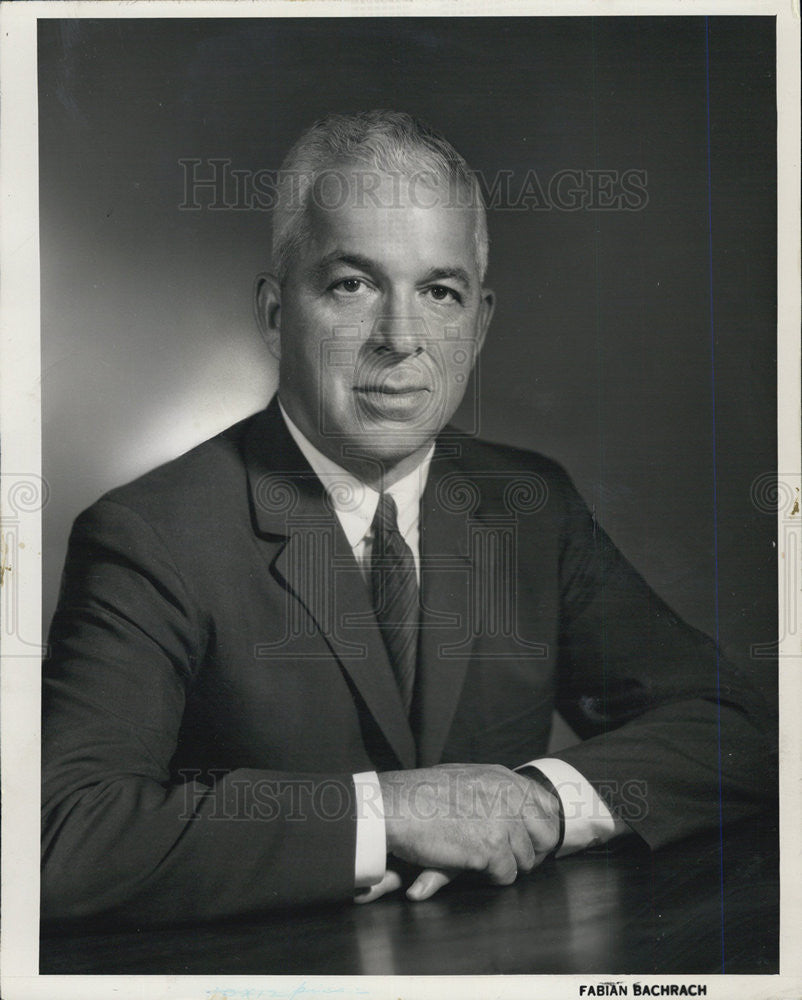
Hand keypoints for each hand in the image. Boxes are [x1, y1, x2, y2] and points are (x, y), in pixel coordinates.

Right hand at [378, 764, 560, 900]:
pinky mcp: (491, 847)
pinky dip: (490, 877)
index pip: (547, 804)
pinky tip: (469, 865)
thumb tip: (522, 814)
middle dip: (532, 850)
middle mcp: (509, 796)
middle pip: (547, 835)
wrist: (395, 807)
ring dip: (506, 864)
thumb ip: (495, 791)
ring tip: (479, 858)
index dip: (540, 827)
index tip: (529, 839)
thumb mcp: (464, 780)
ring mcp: (503, 821)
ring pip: (527, 860)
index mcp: (503, 778)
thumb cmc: (422, 795)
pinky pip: (507, 875)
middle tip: (509, 857)